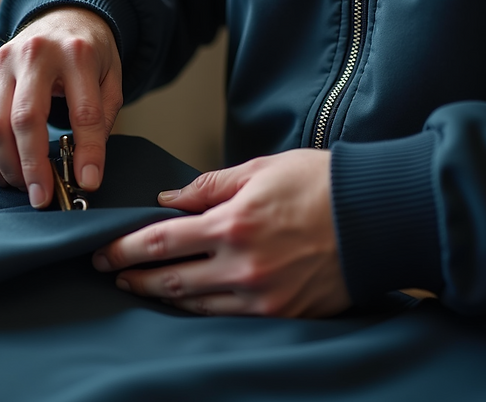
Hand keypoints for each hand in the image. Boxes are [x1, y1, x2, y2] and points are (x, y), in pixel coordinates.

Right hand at [0, 7, 122, 207]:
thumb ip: (101, 120)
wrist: (60, 18)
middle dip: (32, 166)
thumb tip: (85, 172)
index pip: (83, 110)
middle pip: (23, 119)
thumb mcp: (110, 79)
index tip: (88, 182)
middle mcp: (32, 55)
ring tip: (23, 187)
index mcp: (75, 53)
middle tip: (42, 198)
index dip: (87, 151)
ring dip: (5, 167)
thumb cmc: (89, 56)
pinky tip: (3, 171)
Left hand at [92, 149, 350, 317]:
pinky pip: (226, 317)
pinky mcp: (281, 314)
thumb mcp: (261, 169)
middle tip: (112, 272)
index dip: (125, 248)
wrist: (381, 217)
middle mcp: (243, 265)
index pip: (160, 241)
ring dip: (162, 297)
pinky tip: (186, 301)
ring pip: (194, 304)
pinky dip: (200, 309)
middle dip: (134, 276)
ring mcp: (262, 295)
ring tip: (141, 287)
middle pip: (170, 280)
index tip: (104, 250)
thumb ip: (209, 186)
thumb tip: (169, 200)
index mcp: (234, 223)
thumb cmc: (324, 185)